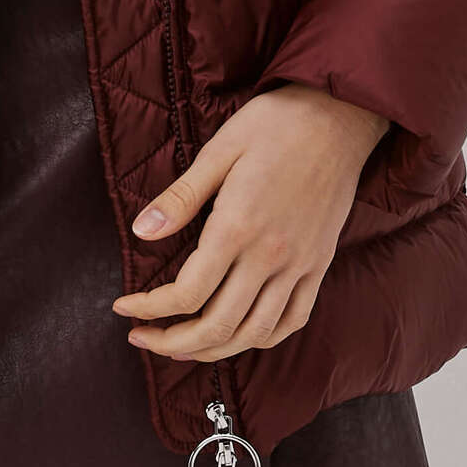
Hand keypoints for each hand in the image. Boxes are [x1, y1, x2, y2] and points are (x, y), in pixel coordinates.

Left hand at [112, 84, 391, 359]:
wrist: (341, 116)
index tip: (124, 307)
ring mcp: (301, 264)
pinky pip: (293, 320)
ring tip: (182, 345)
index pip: (187, 293)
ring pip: (254, 333)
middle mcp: (271, 255)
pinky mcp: (320, 264)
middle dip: (172, 342)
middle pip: (217, 326)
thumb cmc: (275, 125)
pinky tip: (238, 334)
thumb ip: (180, 198)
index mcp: (238, 227)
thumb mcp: (218, 151)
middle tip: (143, 337)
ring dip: (212, 350)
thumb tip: (140, 233)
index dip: (149, 309)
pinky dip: (261, 338)